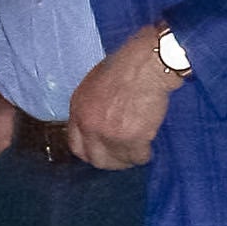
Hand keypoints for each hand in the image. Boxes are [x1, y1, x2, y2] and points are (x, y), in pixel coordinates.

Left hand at [67, 24, 183, 169]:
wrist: (147, 64)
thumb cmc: (125, 67)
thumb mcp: (94, 85)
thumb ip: (91, 109)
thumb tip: (98, 127)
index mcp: (78, 110)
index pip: (77, 147)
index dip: (92, 153)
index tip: (104, 152)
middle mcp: (90, 125)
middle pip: (97, 160)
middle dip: (112, 161)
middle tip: (124, 156)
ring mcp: (110, 134)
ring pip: (119, 161)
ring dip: (130, 158)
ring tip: (139, 149)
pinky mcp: (133, 137)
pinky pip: (139, 157)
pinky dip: (145, 154)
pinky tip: (149, 145)